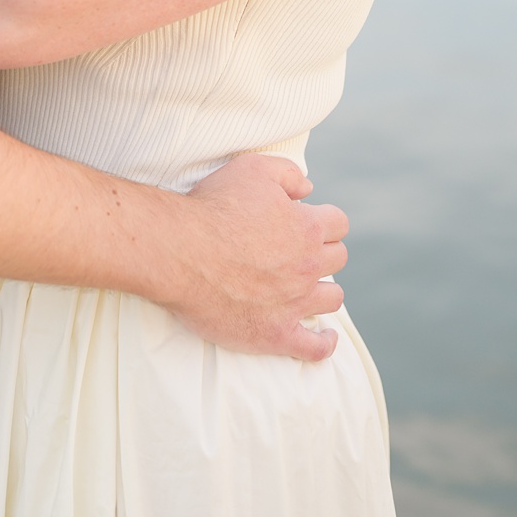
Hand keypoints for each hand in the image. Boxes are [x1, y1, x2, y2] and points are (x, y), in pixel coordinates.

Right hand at [160, 154, 348, 358]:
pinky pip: (314, 348)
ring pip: (332, 298)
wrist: (177, 253)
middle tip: (298, 254)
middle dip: (322, 252)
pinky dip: (324, 343)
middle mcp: (308, 266)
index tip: (307, 224)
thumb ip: (289, 173)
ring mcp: (294, 303)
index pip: (339, 224)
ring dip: (323, 290)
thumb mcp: (253, 169)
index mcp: (308, 228)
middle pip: (337, 258)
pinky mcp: (274, 334)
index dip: (324, 221)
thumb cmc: (212, 208)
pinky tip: (325, 336)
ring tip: (308, 289)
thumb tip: (309, 190)